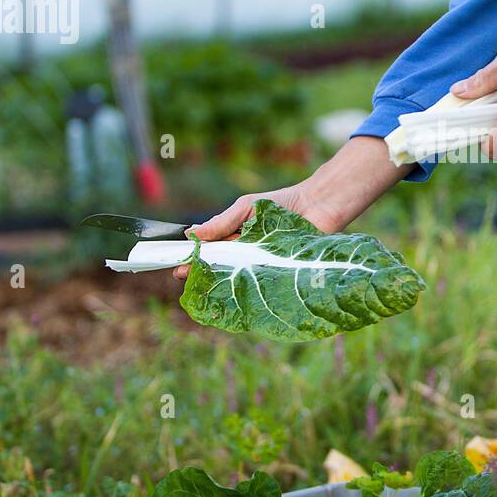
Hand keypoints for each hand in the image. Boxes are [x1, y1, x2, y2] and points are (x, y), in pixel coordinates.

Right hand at [172, 137, 409, 279]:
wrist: (320, 204)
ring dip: (223, 282)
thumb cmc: (284, 202)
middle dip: (202, 273)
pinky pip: (263, 283)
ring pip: (239, 277)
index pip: (209, 250)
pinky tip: (237, 294)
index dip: (192, 258)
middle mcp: (247, 253)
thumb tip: (192, 234)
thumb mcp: (247, 207)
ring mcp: (263, 264)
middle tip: (185, 279)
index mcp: (236, 236)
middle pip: (220, 267)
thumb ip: (222, 222)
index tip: (177, 267)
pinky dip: (250, 289)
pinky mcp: (280, 273)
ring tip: (205, 287)